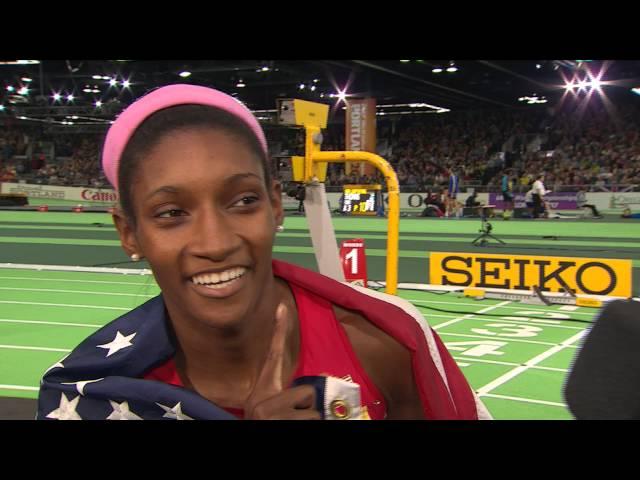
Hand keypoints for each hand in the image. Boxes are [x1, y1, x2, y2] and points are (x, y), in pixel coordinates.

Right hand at [243, 303, 319, 419]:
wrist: (246, 441)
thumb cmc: (271, 424)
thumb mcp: (273, 409)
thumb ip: (287, 396)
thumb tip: (311, 391)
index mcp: (261, 393)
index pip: (272, 356)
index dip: (279, 331)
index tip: (282, 307)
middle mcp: (260, 401)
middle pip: (307, 392)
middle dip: (308, 409)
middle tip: (293, 421)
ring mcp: (267, 414)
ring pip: (313, 411)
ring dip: (310, 423)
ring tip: (293, 426)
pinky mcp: (274, 422)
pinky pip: (314, 422)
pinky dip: (311, 428)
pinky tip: (294, 429)